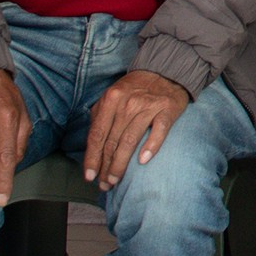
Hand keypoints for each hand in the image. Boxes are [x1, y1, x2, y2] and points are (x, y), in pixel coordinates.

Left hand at [81, 70, 191, 189]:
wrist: (165, 72)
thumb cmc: (135, 89)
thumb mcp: (112, 96)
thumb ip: (100, 116)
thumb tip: (91, 144)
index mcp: (111, 99)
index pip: (97, 134)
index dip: (92, 157)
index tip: (89, 176)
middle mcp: (128, 103)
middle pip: (112, 141)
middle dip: (106, 166)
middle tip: (104, 184)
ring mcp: (148, 106)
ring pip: (131, 140)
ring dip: (121, 164)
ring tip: (115, 179)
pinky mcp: (167, 110)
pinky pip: (158, 131)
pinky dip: (151, 146)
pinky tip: (142, 161)